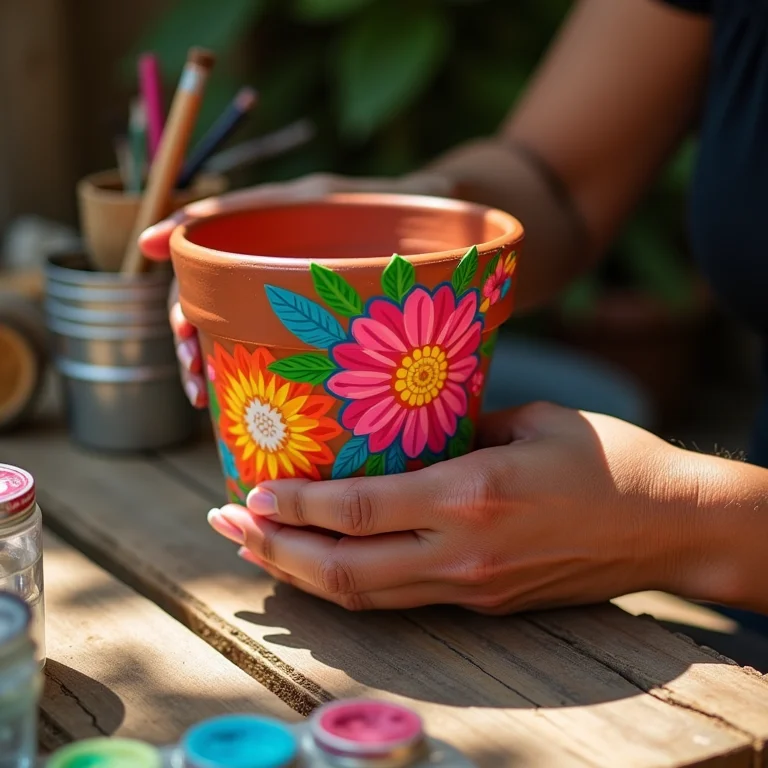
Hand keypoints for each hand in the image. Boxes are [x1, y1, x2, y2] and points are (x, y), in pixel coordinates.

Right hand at [140, 171, 453, 407]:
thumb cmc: (426, 221)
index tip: (150, 247)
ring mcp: (285, 280)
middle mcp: (285, 244)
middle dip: (186, 317)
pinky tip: (228, 398)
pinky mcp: (293, 312)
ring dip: (201, 351)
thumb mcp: (414, 213)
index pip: (236, 212)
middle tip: (191, 362)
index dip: (188, 224)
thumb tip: (436, 206)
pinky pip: (250, 336)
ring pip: (223, 312)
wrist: (444, 239)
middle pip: (213, 275)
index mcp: (305, 209)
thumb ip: (406, 217)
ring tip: (201, 393)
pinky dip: (232, 365)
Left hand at [207, 402, 701, 613]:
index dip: (294, 504)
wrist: (668, 526)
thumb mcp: (531, 419)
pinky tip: (323, 563)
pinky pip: (398, 600)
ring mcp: (471, 588)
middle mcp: (462, 552)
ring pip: (362, 598)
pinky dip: (349, 584)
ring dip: (301, 575)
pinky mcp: (483, 604)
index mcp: (472, 495)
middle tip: (225, 527)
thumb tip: (409, 425)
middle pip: (342, 570)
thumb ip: (462, 426)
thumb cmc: (608, 459)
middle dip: (273, 551)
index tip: (249, 493)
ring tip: (255, 551)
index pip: (358, 508)